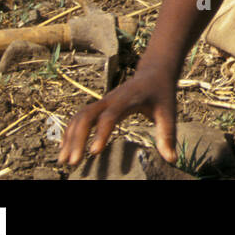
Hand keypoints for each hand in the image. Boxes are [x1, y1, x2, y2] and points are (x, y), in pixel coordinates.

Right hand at [58, 63, 177, 167]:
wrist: (154, 72)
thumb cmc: (161, 93)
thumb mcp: (168, 111)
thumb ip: (167, 134)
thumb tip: (171, 160)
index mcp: (127, 99)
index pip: (110, 116)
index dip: (101, 133)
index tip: (94, 153)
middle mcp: (110, 99)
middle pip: (86, 115)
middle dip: (77, 138)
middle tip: (73, 163)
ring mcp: (102, 101)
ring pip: (79, 116)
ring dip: (69, 137)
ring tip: (63, 161)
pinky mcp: (99, 106)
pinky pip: (78, 117)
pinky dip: (69, 132)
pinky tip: (64, 149)